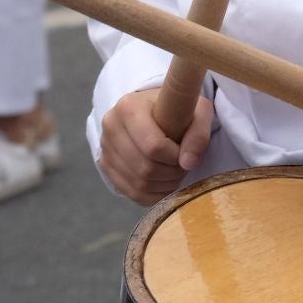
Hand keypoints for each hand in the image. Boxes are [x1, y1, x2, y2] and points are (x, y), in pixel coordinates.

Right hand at [99, 87, 212, 205]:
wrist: (154, 110)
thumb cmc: (177, 109)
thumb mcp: (197, 111)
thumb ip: (198, 134)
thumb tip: (188, 163)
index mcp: (129, 107)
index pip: (153, 146)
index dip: (175, 157)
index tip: (186, 154)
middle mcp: (111, 127)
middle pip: (145, 167)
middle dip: (171, 173)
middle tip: (184, 167)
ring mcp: (105, 148)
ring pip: (138, 183)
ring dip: (164, 185)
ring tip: (176, 173)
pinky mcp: (105, 165)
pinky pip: (130, 192)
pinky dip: (152, 194)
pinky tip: (165, 184)